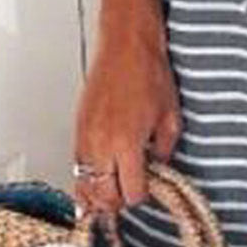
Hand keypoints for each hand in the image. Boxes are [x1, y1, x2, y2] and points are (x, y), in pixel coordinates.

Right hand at [72, 10, 181, 219]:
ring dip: (98, 193)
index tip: (149, 190)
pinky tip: (96, 178)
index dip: (142, 195)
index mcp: (127, 143)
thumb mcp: (170, 116)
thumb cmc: (148, 73)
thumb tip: (159, 167)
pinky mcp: (78, 128)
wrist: (127, 45)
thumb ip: (165, 149)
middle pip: (103, 196)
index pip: (131, 192)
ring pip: (83, 184)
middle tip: (129, 196)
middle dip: (118, 201)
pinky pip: (76, 165)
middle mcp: (102, 144)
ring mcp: (85, 137)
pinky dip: (85, 177)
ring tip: (110, 196)